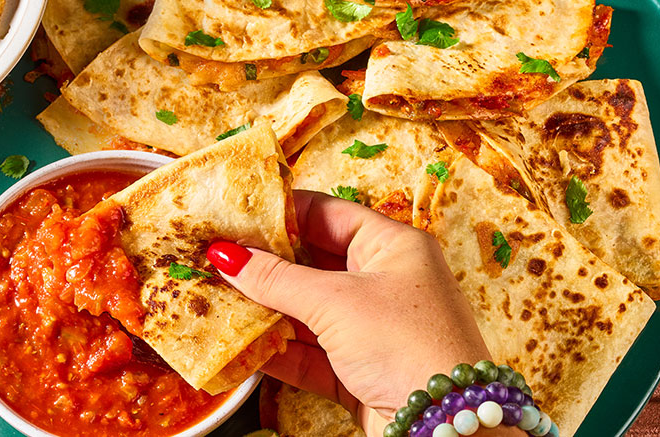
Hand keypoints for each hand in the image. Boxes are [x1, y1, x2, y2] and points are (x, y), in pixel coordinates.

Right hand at [207, 191, 518, 434]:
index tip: (234, 215)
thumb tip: (227, 255)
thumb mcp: (336, 302)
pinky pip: (311, 352)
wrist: (443, 427)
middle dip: (265, 266)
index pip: (328, 214)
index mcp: (393, 246)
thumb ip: (276, 279)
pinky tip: (242, 346)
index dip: (280, 214)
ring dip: (266, 310)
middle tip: (216, 260)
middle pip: (313, 263)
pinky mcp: (360, 370)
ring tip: (216, 300)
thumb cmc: (405, 345)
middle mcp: (386, 282)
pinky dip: (279, 350)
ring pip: (308, 310)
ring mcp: (373, 328)